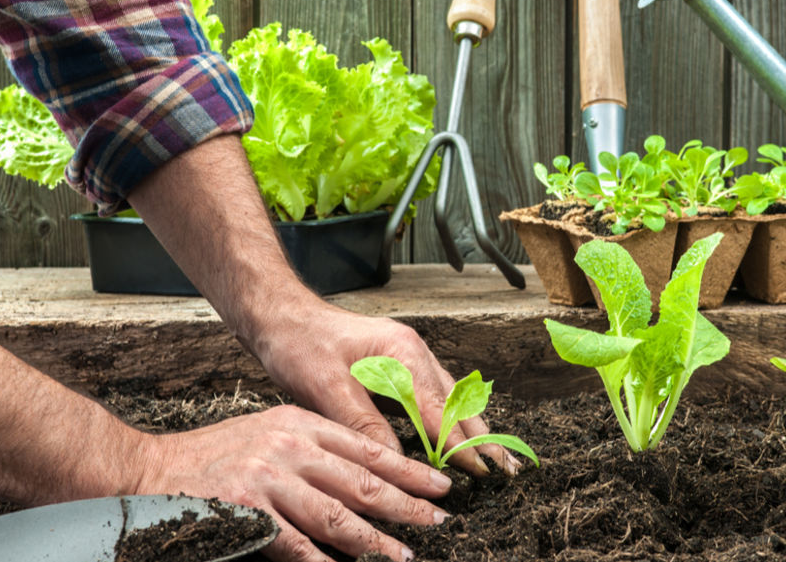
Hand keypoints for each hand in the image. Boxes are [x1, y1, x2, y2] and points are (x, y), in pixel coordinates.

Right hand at [135, 403, 450, 561]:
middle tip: (438, 520)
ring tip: (403, 554)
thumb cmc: (215, 456)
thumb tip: (365, 479)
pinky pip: (295, 545)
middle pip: (360, 480)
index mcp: (300, 423)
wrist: (150, 469)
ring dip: (374, 540)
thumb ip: (314, 450)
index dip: (407, 469)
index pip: (366, 447)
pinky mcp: (245, 510)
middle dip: (405, 504)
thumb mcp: (270, 433)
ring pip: (336, 515)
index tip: (438, 486)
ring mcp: (267, 478)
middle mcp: (288, 446)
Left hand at [255, 306, 520, 475]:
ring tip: (493, 457)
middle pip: (456, 400)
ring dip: (470, 428)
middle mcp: (412, 352)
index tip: (479, 470)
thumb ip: (362, 422)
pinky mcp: (397, 365)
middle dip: (481, 436)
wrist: (280, 315)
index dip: (459, 443)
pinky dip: (450, 418)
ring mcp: (407, 356)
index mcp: (401, 352)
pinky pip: (433, 394)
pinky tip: (457, 435)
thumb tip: (393, 460)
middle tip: (505, 469)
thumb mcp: (325, 386)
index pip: (439, 408)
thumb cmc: (299, 343)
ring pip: (450, 397)